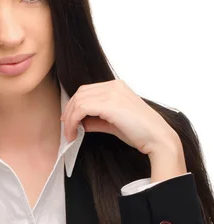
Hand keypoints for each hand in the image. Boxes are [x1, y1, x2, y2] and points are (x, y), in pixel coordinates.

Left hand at [60, 79, 179, 155]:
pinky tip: (74, 134)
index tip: (69, 121)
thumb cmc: (140, 132)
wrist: (157, 137)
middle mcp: (113, 86)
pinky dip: (73, 121)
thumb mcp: (114, 124)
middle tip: (67, 128)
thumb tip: (82, 124)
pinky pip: (81, 109)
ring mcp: (112, 93)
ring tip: (70, 134)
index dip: (74, 106)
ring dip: (70, 119)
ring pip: (78, 100)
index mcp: (116, 87)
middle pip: (80, 93)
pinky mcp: (109, 104)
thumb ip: (97, 121)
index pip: (87, 91)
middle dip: (69, 111)